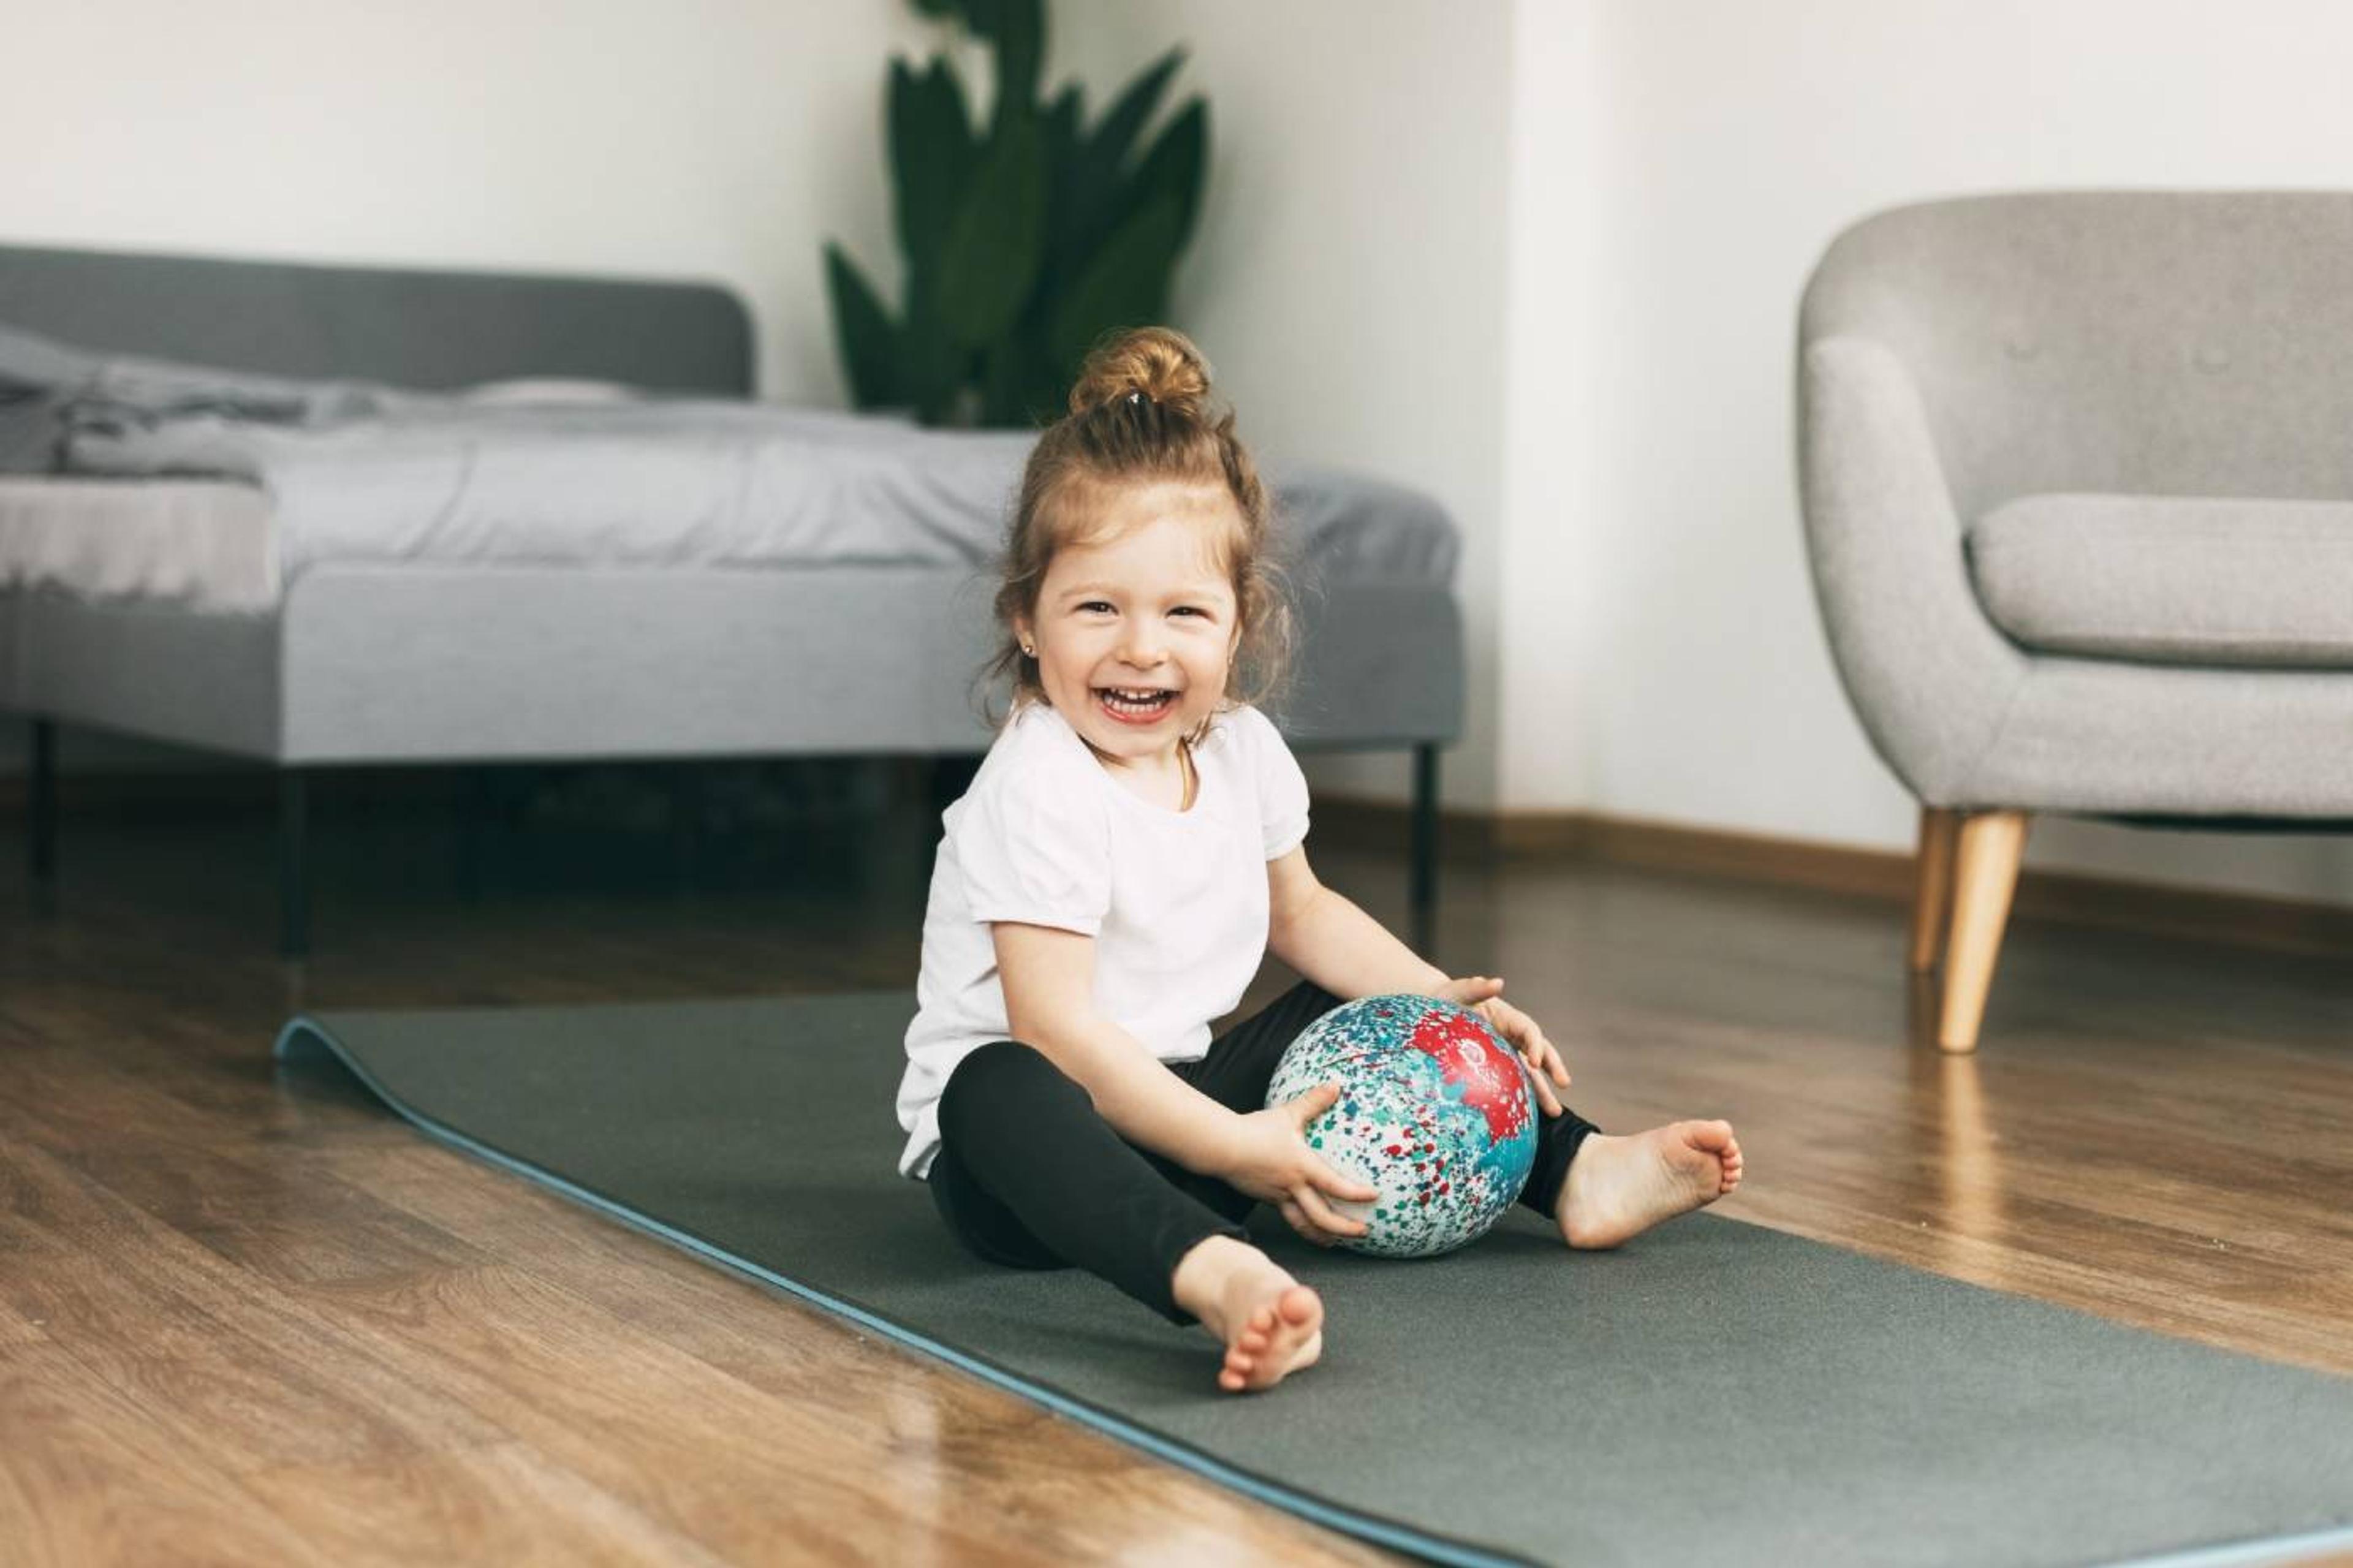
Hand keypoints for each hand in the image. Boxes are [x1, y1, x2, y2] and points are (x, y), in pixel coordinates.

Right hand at [1221, 1082, 1381, 1246]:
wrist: (1223, 1147)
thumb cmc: (1256, 1130)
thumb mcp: (1288, 1114)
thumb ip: (1313, 1101)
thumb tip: (1336, 1085)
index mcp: (1302, 1167)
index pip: (1335, 1185)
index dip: (1356, 1194)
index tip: (1373, 1197)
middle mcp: (1293, 1187)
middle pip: (1322, 1217)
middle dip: (1344, 1228)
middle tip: (1362, 1232)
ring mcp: (1279, 1197)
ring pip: (1304, 1225)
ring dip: (1322, 1236)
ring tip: (1335, 1241)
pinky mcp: (1268, 1200)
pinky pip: (1289, 1218)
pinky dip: (1303, 1227)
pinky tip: (1308, 1226)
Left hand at [1435, 975, 1571, 1117]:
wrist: (1431, 1014)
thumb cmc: (1445, 1001)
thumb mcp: (1458, 992)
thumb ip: (1476, 988)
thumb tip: (1498, 982)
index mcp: (1507, 1018)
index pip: (1529, 1031)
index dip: (1535, 1045)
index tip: (1534, 1061)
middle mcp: (1511, 1036)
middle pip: (1539, 1051)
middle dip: (1553, 1067)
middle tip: (1564, 1084)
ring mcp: (1504, 1054)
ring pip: (1529, 1073)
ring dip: (1543, 1091)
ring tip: (1555, 1112)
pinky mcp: (1495, 1070)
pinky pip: (1513, 1083)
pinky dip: (1522, 1098)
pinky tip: (1528, 1117)